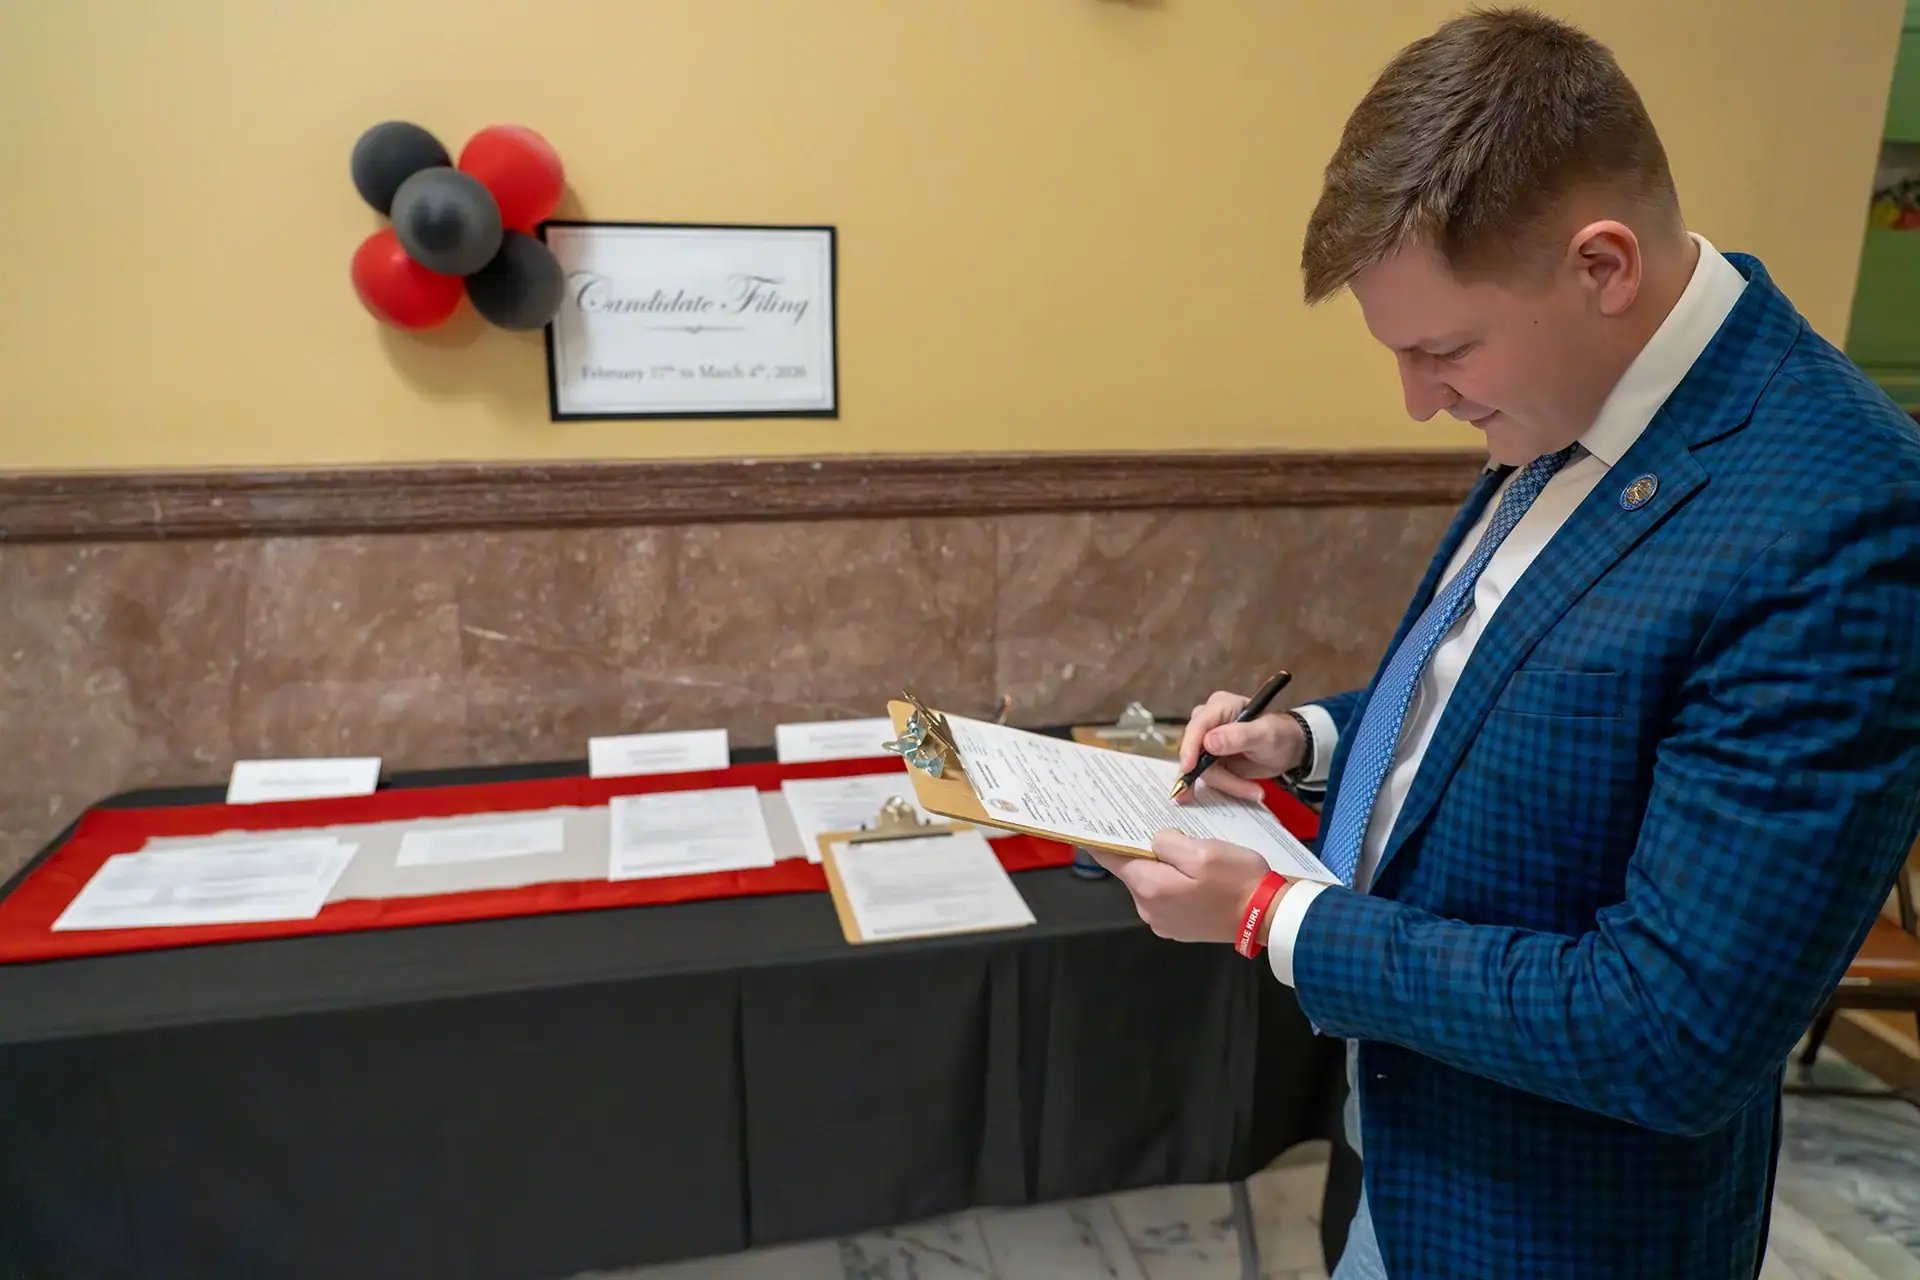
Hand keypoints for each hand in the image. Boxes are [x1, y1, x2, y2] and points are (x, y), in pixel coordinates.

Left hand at [1092, 830, 1277, 944]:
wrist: (1267, 916)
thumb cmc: (1238, 881)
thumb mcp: (1203, 851)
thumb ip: (1168, 842)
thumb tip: (1155, 841)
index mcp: (1150, 887)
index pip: (1113, 859)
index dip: (1102, 841)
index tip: (1090, 827)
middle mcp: (1149, 909)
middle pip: (1133, 871)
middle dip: (1143, 851)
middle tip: (1162, 831)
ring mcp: (1163, 922)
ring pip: (1151, 884)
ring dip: (1162, 868)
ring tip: (1187, 855)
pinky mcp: (1178, 928)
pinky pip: (1165, 898)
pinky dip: (1173, 884)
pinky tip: (1195, 877)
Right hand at [1177, 690, 1306, 801]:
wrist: (1288, 748)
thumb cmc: (1279, 733)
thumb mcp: (1265, 734)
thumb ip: (1239, 736)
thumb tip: (1208, 742)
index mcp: (1220, 706)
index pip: (1198, 726)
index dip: (1189, 748)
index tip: (1188, 769)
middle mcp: (1208, 722)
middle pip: (1196, 752)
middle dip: (1218, 775)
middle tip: (1244, 790)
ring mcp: (1207, 742)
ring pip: (1203, 769)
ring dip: (1229, 783)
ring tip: (1255, 791)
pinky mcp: (1211, 760)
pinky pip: (1210, 777)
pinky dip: (1227, 787)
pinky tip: (1246, 791)